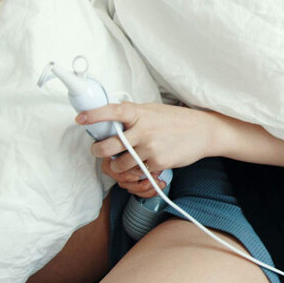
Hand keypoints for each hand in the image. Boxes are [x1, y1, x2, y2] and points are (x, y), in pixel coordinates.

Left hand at [76, 102, 213, 195]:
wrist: (203, 132)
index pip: (112, 112)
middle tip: (98, 151)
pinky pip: (138, 172)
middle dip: (98, 151)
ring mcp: (150, 147)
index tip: (80, 119)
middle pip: (107, 146)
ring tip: (123, 161)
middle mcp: (143, 130)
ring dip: (117, 166)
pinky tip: (144, 163)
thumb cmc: (176, 120)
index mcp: (140, 113)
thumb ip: (132, 114)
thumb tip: (110, 117)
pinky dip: (137, 171)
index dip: (94, 115)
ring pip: (120, 164)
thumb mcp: (153, 110)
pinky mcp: (158, 162)